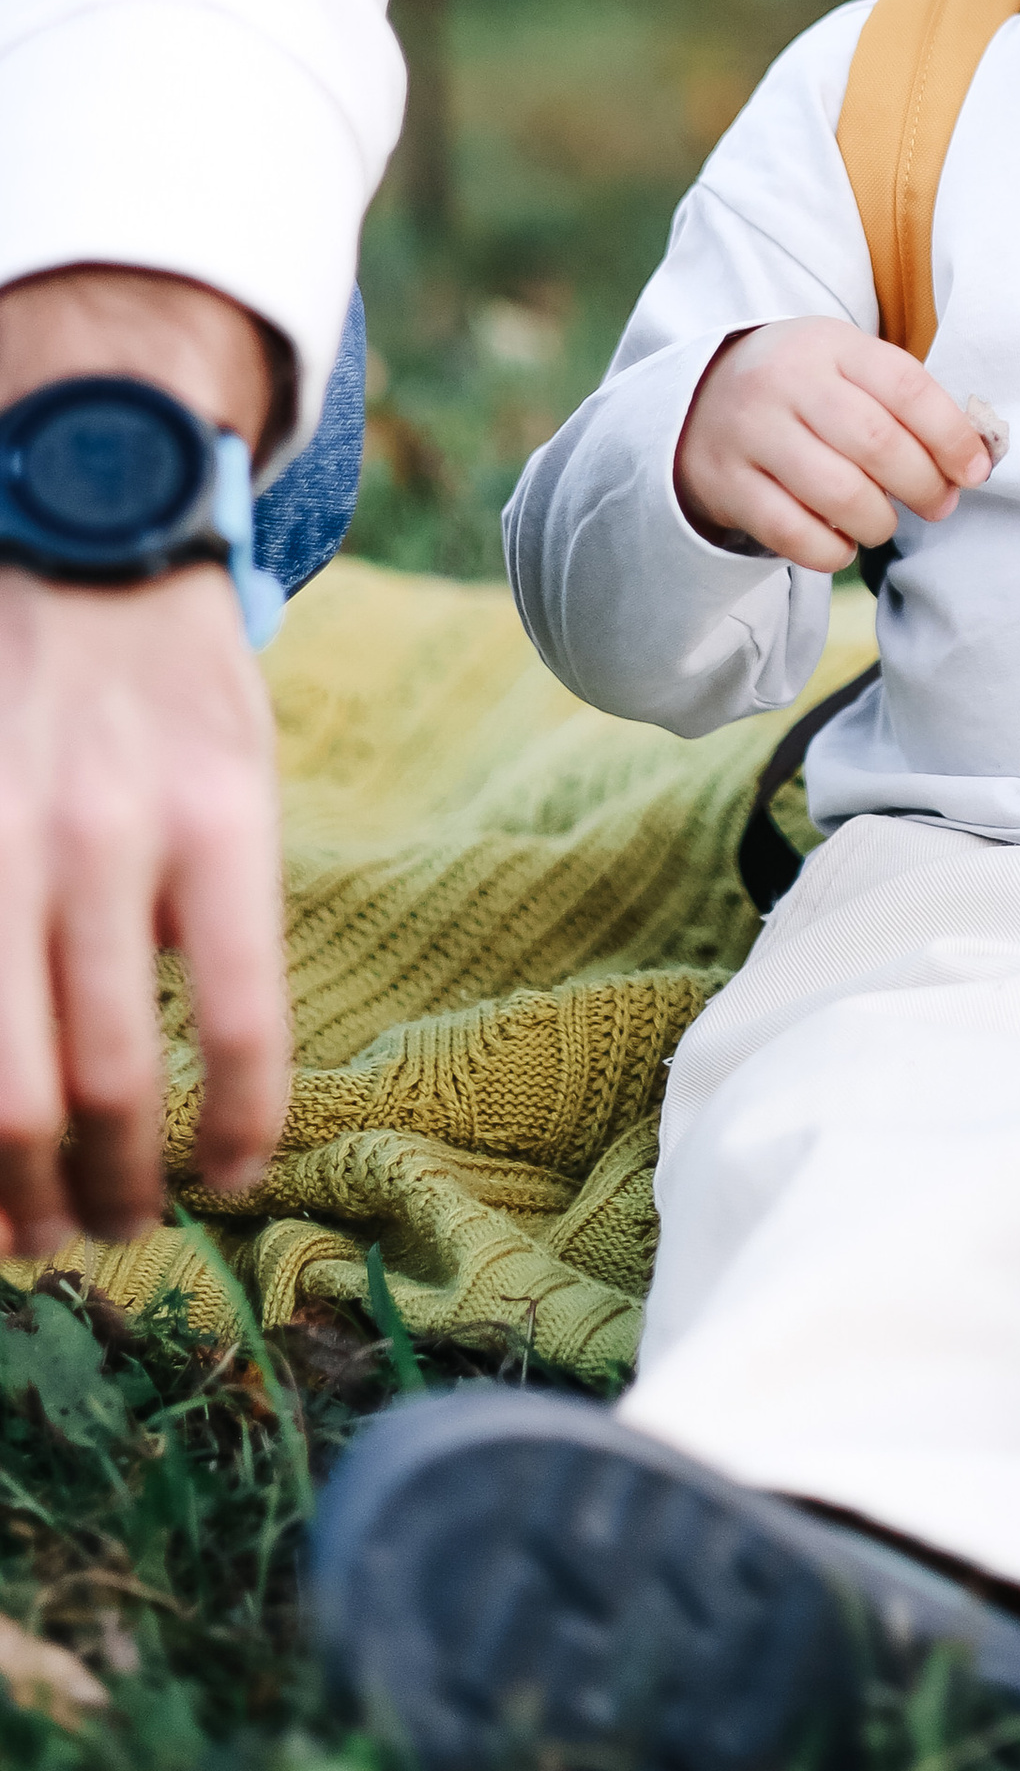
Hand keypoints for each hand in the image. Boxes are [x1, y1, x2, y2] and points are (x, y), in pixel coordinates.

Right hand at [0, 562, 283, 1254]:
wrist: (79, 538)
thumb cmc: (174, 685)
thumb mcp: (241, 778)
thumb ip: (222, 913)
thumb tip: (201, 1086)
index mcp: (219, 818)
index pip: (245, 1020)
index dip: (242, 1130)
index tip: (233, 1181)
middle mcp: (107, 835)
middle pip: (107, 1078)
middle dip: (112, 1187)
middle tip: (117, 1232)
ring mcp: (4, 837)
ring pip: (4, 1076)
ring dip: (23, 1181)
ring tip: (37, 1227)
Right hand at [675, 319, 996, 571]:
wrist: (697, 399)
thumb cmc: (802, 391)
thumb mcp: (847, 368)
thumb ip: (906, 405)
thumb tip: (971, 464)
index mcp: (828, 344)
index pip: (907, 387)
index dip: (952, 436)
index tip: (974, 471)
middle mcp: (784, 382)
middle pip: (877, 443)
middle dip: (924, 486)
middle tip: (939, 506)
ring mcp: (748, 432)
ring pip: (838, 494)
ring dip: (879, 522)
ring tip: (884, 522)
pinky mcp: (724, 484)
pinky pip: (792, 533)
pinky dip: (831, 550)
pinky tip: (841, 542)